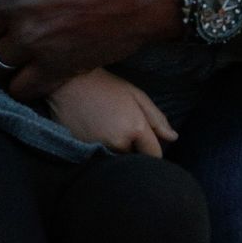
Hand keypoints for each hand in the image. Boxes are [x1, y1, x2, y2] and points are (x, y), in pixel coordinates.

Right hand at [48, 68, 177, 156]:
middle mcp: (118, 142)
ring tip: (107, 129)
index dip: (152, 148)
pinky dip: (101, 150)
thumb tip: (173, 138)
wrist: (68, 83)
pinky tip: (95, 133)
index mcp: (135, 128)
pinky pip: (100, 158)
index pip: (154, 155)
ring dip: (117, 150)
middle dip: (134, 149)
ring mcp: (99, 148)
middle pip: (134, 158)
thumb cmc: (105, 85)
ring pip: (117, 159)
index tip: (146, 140)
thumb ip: (156, 118)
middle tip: (123, 129)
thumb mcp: (136, 95)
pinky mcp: (83, 151)